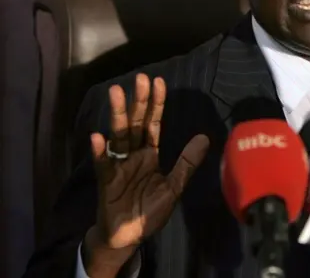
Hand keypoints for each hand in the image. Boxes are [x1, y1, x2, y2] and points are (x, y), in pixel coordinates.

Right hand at [85, 74, 209, 271]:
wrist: (129, 237)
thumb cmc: (149, 211)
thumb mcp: (174, 186)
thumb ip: (187, 162)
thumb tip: (205, 137)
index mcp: (149, 154)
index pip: (153, 123)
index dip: (156, 104)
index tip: (158, 82)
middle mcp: (133, 155)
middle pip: (135, 123)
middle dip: (138, 101)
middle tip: (140, 78)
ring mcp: (118, 166)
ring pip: (118, 136)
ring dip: (117, 115)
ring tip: (116, 92)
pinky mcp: (107, 182)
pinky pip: (103, 165)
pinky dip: (100, 152)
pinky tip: (98, 137)